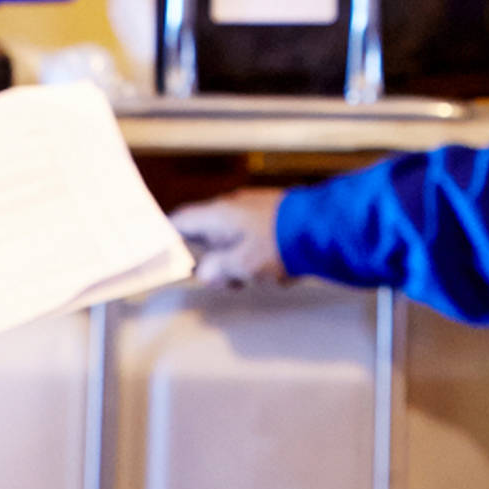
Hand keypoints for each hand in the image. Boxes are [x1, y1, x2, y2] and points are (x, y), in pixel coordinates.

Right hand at [172, 188, 288, 287]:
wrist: (323, 227)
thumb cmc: (279, 243)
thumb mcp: (242, 264)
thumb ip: (217, 269)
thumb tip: (203, 272)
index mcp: (218, 215)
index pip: (181, 221)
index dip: (168, 238)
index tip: (165, 256)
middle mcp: (232, 207)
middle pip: (209, 237)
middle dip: (217, 264)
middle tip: (232, 281)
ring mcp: (253, 209)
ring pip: (234, 241)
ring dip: (241, 263)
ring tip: (262, 276)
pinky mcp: (272, 215)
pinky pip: (255, 240)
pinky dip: (260, 257)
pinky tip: (278, 269)